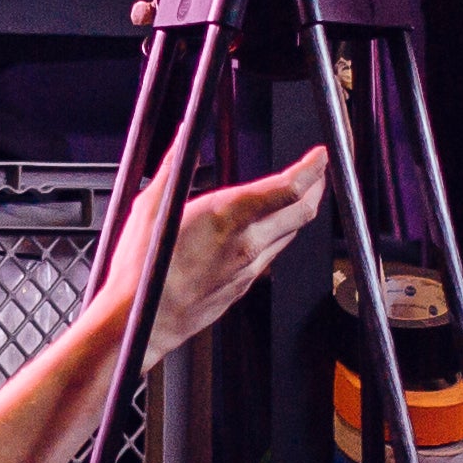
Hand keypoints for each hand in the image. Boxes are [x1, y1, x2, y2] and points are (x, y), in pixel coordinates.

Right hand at [126, 147, 328, 367]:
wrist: (144, 323)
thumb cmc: (143, 272)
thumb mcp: (149, 208)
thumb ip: (173, 168)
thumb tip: (181, 139)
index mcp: (226, 216)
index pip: (288, 189)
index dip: (312, 168)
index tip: (320, 154)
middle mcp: (246, 243)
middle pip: (304, 211)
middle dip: (318, 185)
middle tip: (318, 169)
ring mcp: (249, 267)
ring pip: (291, 233)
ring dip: (300, 210)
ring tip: (297, 193)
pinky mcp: (245, 285)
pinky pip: (273, 254)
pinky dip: (279, 234)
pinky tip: (266, 228)